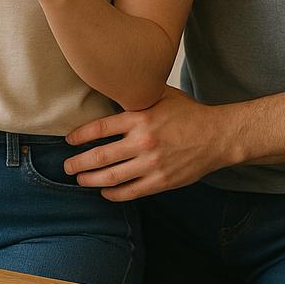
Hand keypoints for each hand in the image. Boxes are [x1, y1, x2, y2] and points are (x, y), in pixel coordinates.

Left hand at [63, 85, 228, 200]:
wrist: (217, 136)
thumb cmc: (189, 113)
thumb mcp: (162, 96)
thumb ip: (137, 96)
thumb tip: (111, 89)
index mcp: (140, 117)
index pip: (100, 128)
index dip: (80, 136)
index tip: (69, 141)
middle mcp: (143, 141)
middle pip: (100, 156)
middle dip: (78, 163)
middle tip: (67, 166)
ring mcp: (152, 164)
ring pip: (112, 177)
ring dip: (91, 180)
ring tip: (80, 180)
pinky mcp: (161, 181)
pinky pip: (131, 192)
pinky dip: (113, 194)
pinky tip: (104, 191)